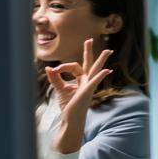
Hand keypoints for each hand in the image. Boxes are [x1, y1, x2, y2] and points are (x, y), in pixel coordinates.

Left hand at [48, 38, 111, 154]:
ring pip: (95, 70)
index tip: (54, 70)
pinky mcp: (87, 91)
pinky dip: (100, 76)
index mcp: (81, 80)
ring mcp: (88, 86)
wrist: (71, 118)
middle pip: (89, 63)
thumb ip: (55, 78)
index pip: (73, 66)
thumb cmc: (68, 105)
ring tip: (108, 51)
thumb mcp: (59, 89)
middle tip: (90, 39)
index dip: (63, 66)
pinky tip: (107, 71)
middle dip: (89, 51)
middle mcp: (87, 81)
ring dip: (101, 60)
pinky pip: (94, 82)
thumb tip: (49, 68)